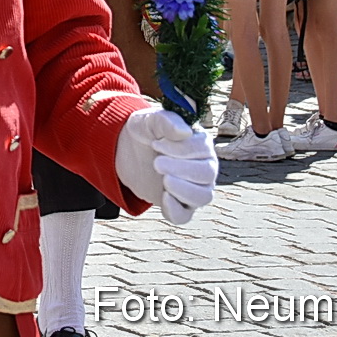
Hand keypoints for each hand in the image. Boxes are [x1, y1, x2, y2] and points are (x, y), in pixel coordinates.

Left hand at [114, 107, 217, 224]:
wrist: (129, 150)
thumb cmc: (146, 132)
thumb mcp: (150, 121)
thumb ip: (166, 121)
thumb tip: (185, 131)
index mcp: (201, 144)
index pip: (202, 149)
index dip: (180, 149)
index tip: (156, 144)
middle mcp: (205, 167)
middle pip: (207, 174)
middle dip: (180, 169)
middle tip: (156, 163)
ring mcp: (195, 188)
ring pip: (203, 197)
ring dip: (182, 189)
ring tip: (163, 179)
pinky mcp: (180, 204)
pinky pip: (185, 216)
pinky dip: (175, 210)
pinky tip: (163, 196)